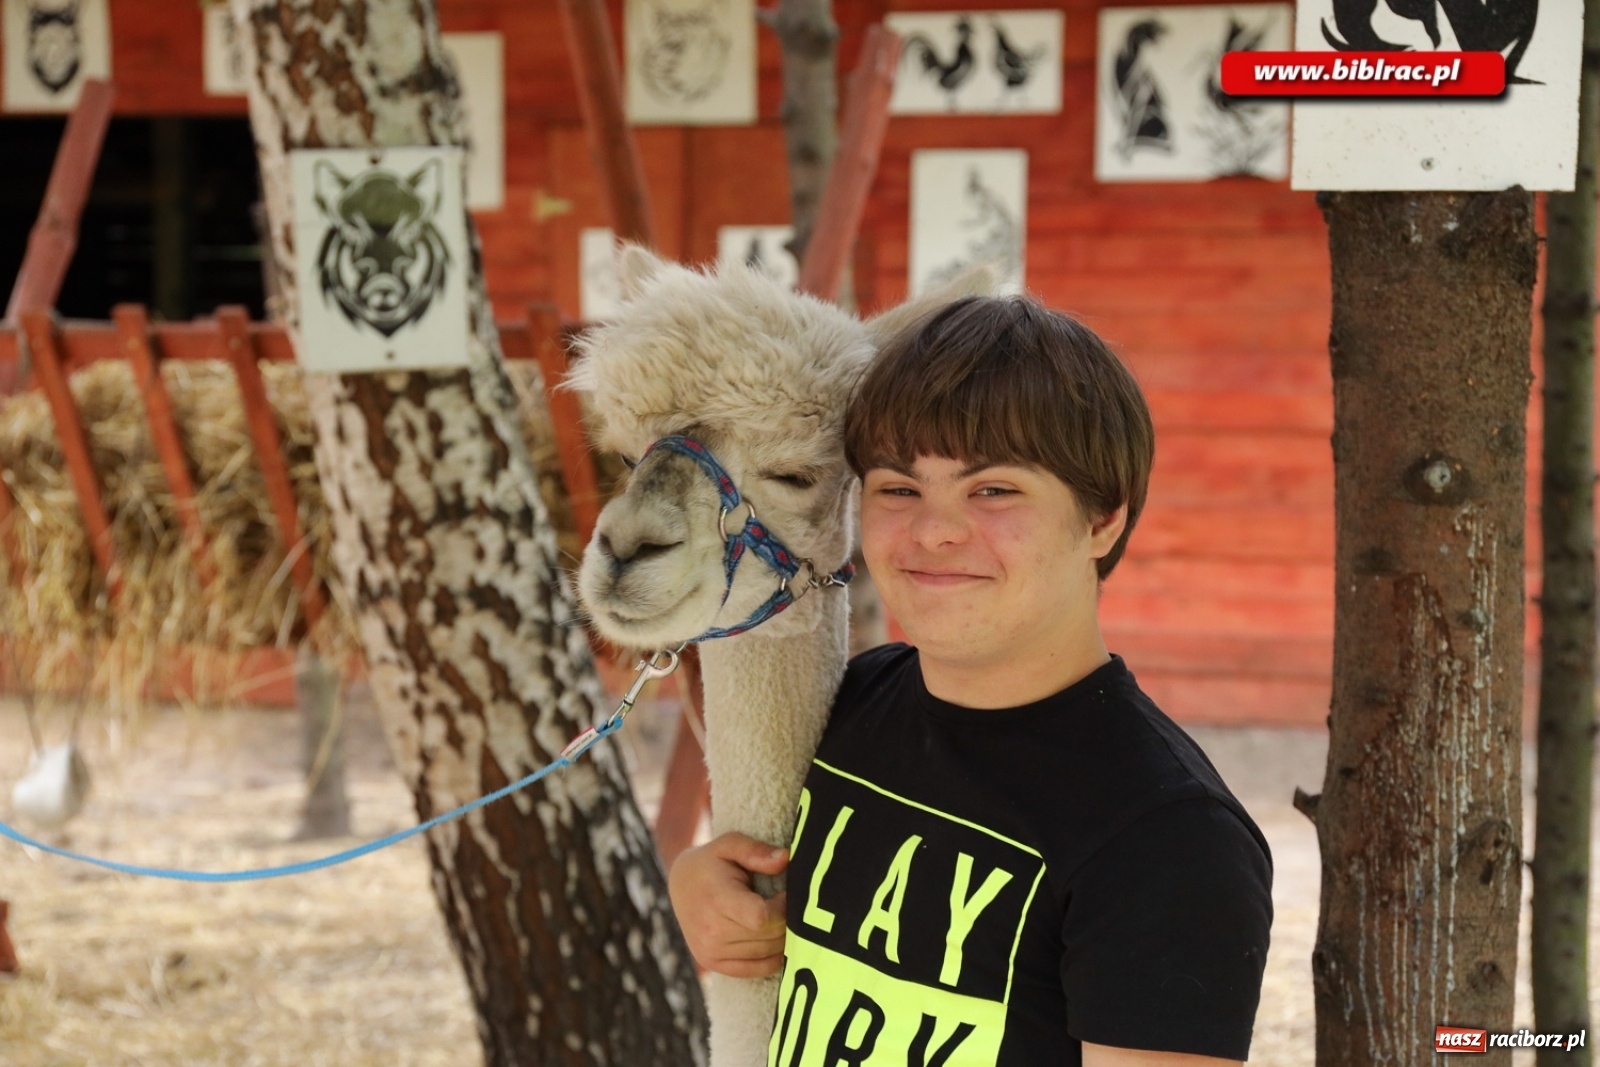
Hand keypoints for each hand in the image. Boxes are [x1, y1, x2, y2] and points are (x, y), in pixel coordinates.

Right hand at [668, 832, 789, 977]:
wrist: (681, 884)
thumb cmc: (712, 862)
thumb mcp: (731, 844)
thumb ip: (757, 851)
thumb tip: (785, 859)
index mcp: (717, 899)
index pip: (761, 918)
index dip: (782, 908)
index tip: (785, 894)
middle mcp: (711, 931)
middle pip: (768, 936)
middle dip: (786, 920)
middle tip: (783, 904)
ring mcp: (711, 951)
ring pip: (768, 953)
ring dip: (781, 937)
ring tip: (775, 916)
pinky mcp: (713, 963)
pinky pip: (758, 969)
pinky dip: (773, 956)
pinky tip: (773, 937)